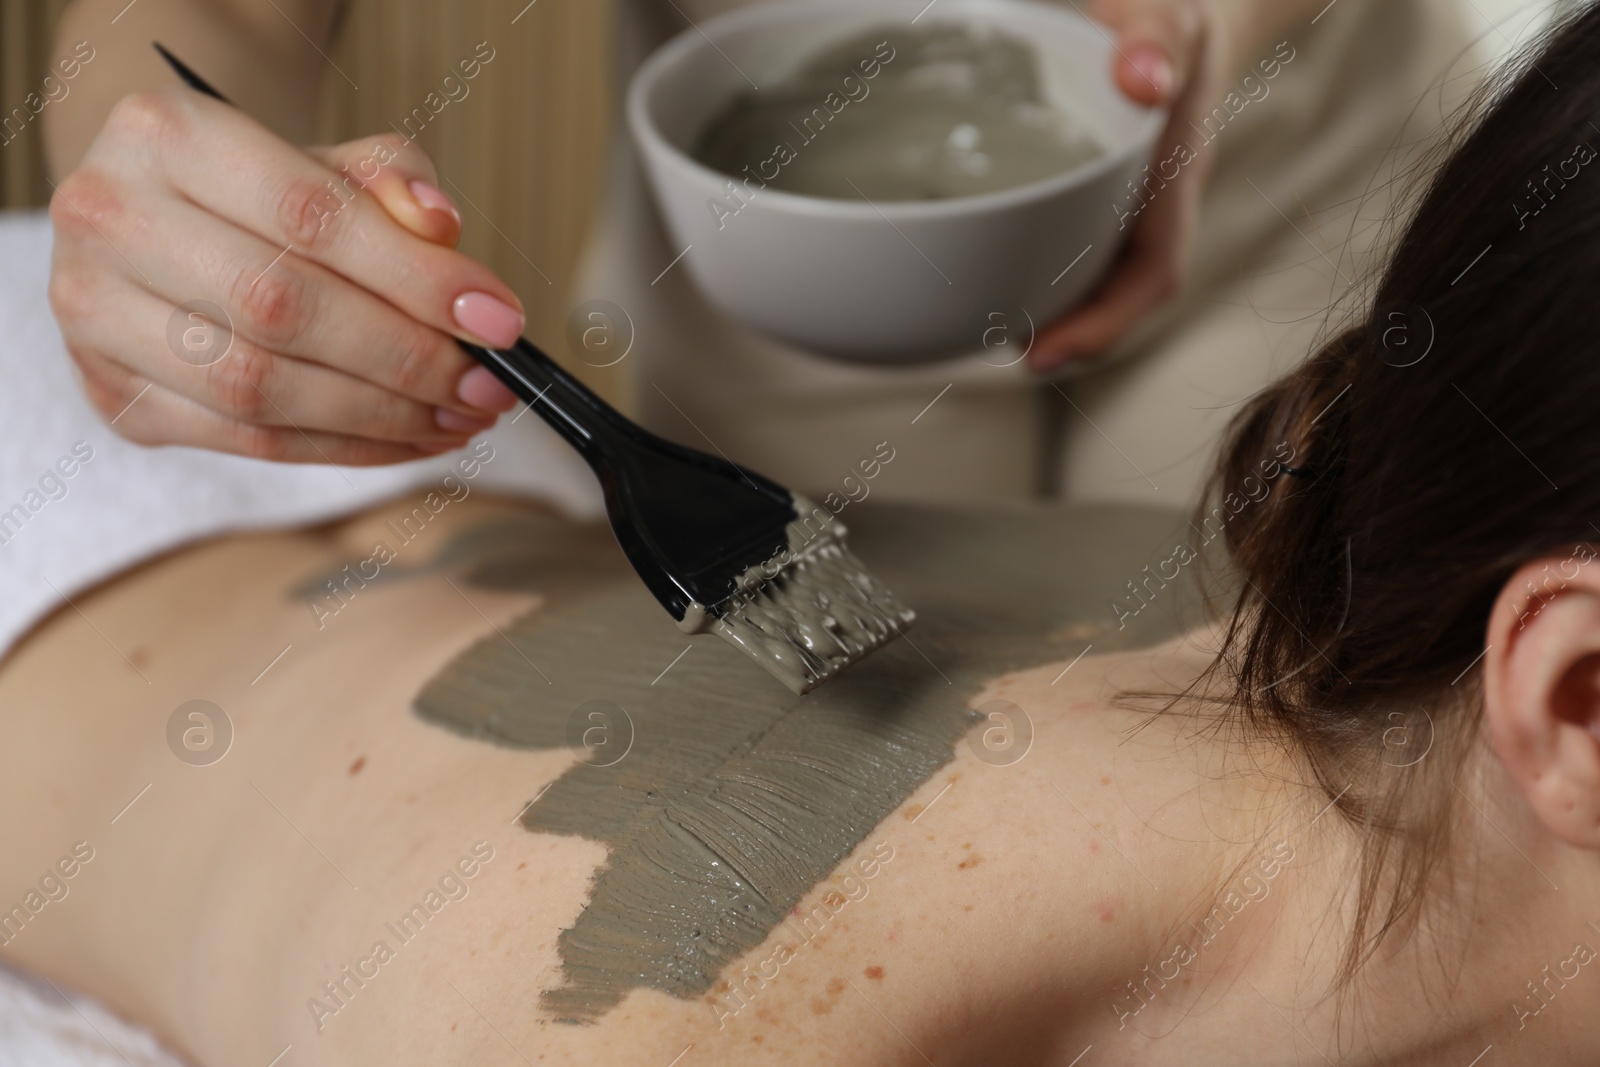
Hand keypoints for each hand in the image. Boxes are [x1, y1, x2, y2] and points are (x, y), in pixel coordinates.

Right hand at [49, 87, 522, 462]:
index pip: (310, 216)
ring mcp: (95, 315)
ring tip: (463, 415)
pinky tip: (415, 438)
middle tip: (491, 384)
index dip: (417, 276)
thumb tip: (441, 226)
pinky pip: (249, 441)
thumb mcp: (328, 157)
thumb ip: (388, 179)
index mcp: (165, 136)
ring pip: (260, 388)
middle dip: (408, 357)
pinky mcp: (115, 394)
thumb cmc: (260, 187)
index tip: (501, 319)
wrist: (161, 214)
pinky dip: (347, 448)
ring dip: (384, 415)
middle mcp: (109, 219)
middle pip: (282, 309)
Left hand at [1029, 0, 1240, 370]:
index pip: (1151, 275)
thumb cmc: (1174, 14)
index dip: (1103, 324)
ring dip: (1052, 312)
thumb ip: (1158, 39)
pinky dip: (1043, 272)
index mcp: (1175, 184)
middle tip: (1002, 345)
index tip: (1046, 353)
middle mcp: (1155, 209)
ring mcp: (1130, 210)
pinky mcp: (1104, 200)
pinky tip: (997, 276)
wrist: (1184, 13)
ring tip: (990, 325)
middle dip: (1067, 334)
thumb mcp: (1168, 17)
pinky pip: (1078, 250)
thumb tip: (1143, 79)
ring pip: (1097, 281)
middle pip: (1118, 295)